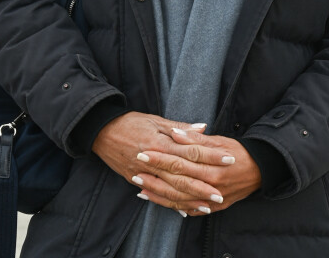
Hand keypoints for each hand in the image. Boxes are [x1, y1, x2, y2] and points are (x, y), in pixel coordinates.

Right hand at [92, 112, 228, 214]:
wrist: (100, 131)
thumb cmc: (130, 122)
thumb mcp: (155, 119)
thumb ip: (180, 127)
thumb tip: (204, 128)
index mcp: (159, 142)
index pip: (190, 151)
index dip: (210, 156)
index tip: (228, 159)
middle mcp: (152, 160)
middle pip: (182, 176)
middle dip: (203, 185)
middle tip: (222, 192)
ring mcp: (142, 173)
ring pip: (170, 190)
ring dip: (190, 199)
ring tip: (208, 204)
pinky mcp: (135, 180)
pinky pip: (156, 195)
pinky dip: (171, 204)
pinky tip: (185, 210)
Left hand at [132, 127, 261, 216]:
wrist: (260, 171)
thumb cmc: (239, 152)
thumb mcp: (220, 141)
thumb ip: (196, 140)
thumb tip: (176, 133)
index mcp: (212, 168)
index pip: (180, 162)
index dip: (160, 158)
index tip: (144, 152)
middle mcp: (211, 187)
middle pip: (176, 181)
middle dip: (154, 176)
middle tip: (136, 169)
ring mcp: (211, 200)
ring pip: (179, 199)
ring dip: (158, 194)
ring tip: (140, 188)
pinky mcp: (213, 208)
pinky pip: (189, 209)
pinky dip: (172, 206)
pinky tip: (159, 201)